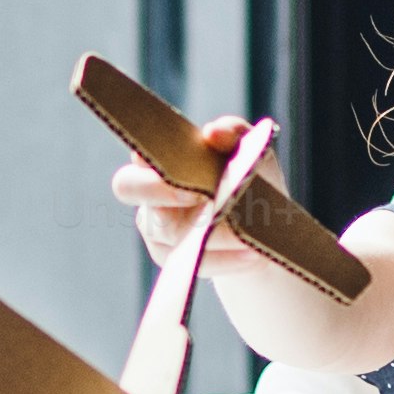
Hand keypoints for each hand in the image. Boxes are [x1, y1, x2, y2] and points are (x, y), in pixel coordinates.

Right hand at [115, 118, 269, 270]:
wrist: (267, 223)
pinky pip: (190, 260)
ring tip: (246, 232)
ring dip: (212, 232)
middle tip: (203, 196)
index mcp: (164, 157)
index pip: (140, 151)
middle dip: (159, 190)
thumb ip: (233, 133)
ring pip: (168, 231)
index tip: (184, 164)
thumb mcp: (253, 150)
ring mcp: (155, 226)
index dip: (148, 155)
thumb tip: (212, 132)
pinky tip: (250, 252)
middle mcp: (150, 190)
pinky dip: (224, 258)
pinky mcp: (172, 257)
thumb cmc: (251, 177)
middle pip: (126, 185)